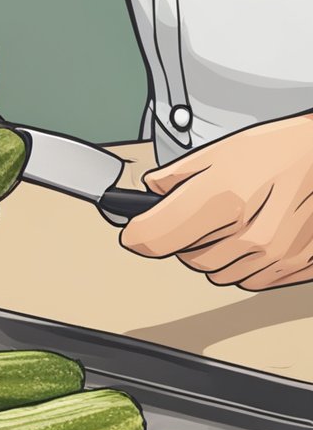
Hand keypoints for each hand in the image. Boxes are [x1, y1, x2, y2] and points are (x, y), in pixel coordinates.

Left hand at [120, 115, 312, 289]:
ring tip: (240, 220)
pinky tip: (260, 234)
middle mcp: (248, 235)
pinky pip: (250, 280)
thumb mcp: (223, 150)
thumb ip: (177, 176)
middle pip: (185, 258)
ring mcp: (273, 255)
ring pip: (217, 273)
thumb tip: (150, 192)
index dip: (139, 233)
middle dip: (188, 238)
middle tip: (207, 214)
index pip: (153, 239)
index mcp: (223, 200)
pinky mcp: (293, 267)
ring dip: (218, 253)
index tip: (136, 230)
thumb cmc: (286, 149)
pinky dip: (248, 263)